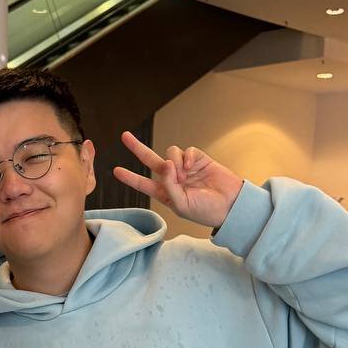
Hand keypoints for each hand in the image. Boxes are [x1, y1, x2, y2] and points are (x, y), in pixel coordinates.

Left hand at [113, 132, 243, 228]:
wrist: (231, 205)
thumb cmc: (206, 211)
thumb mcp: (182, 205)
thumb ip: (169, 186)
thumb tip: (165, 163)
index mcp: (166, 193)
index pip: (144, 184)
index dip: (130, 177)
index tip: (116, 171)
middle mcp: (173, 178)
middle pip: (151, 160)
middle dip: (137, 148)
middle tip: (124, 136)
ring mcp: (185, 168)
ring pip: (170, 153)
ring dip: (174, 161)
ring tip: (185, 174)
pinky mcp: (198, 159)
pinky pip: (187, 151)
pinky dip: (187, 157)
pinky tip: (193, 166)